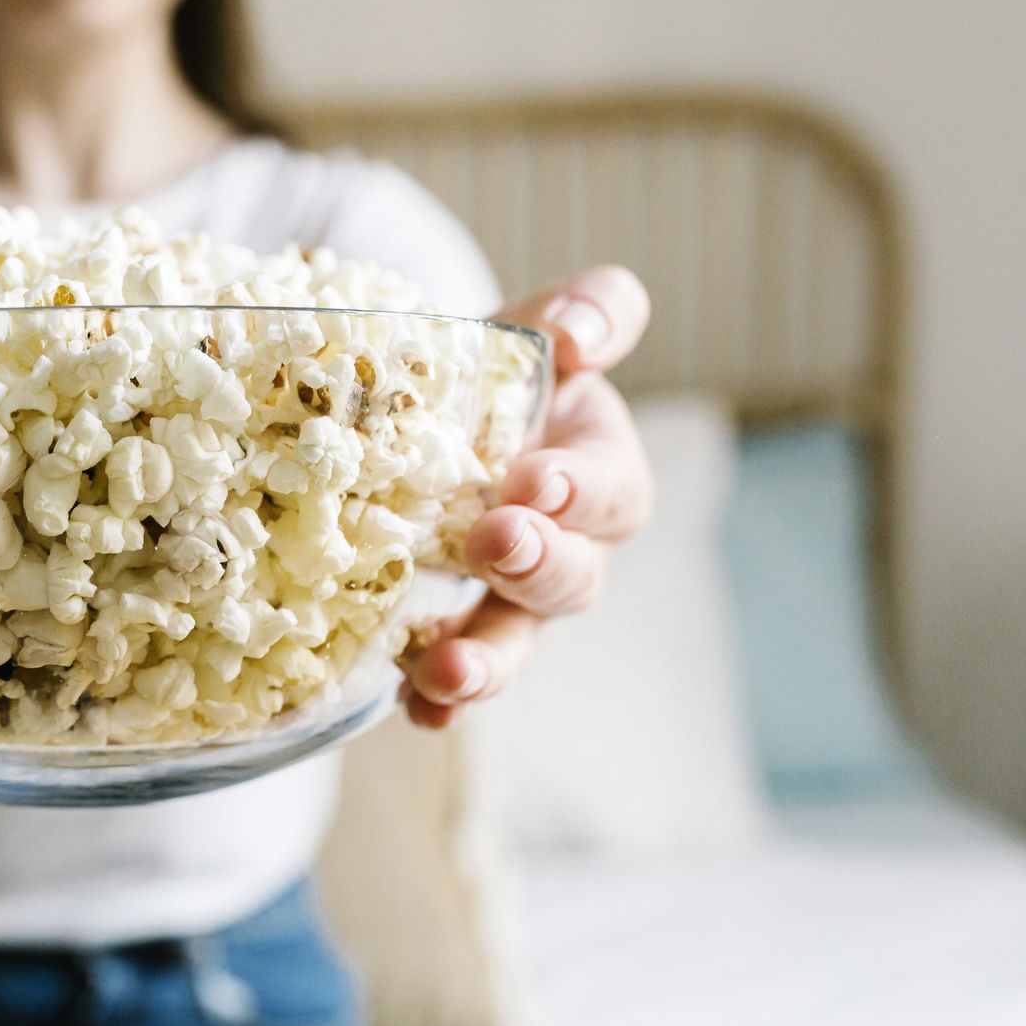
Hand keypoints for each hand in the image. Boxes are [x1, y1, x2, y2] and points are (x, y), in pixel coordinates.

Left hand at [396, 267, 653, 727]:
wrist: (414, 416)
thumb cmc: (484, 372)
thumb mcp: (528, 330)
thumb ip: (582, 314)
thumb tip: (580, 333)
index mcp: (592, 464)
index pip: (611, 483)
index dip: (581, 485)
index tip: (537, 478)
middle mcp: (564, 542)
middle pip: (574, 573)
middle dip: (537, 563)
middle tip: (493, 543)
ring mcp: (509, 597)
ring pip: (517, 639)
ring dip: (487, 660)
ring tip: (445, 671)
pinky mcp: (454, 632)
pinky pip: (458, 679)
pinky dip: (442, 701)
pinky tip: (419, 711)